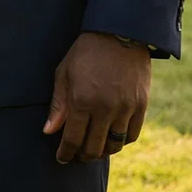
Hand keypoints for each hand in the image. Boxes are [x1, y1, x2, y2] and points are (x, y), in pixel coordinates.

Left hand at [43, 32, 150, 163]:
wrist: (119, 33)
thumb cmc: (86, 52)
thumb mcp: (64, 73)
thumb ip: (58, 105)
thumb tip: (49, 132)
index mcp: (81, 100)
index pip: (73, 139)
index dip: (66, 153)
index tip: (62, 158)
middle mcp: (104, 108)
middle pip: (94, 147)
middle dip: (83, 156)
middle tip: (78, 156)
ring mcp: (125, 108)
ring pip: (114, 145)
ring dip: (103, 151)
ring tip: (95, 148)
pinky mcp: (141, 105)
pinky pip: (132, 135)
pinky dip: (122, 141)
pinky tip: (113, 138)